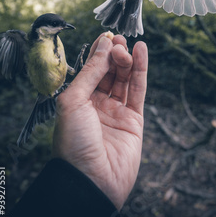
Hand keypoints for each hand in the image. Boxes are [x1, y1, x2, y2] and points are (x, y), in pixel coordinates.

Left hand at [52, 33, 147, 209]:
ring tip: (130, 45)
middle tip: (119, 43)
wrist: (91, 180)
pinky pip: (138, 90)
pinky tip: (141, 52)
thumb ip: (91, 71)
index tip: (106, 36)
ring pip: (124, 78)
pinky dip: (141, 71)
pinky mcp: (134, 120)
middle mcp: (96, 104)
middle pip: (109, 71)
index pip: (90, 69)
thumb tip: (104, 45)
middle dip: (114, 55)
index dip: (98, 52)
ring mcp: (116, 111)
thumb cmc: (74, 142)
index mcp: (77, 100)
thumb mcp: (74, 100)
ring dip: (127, 60)